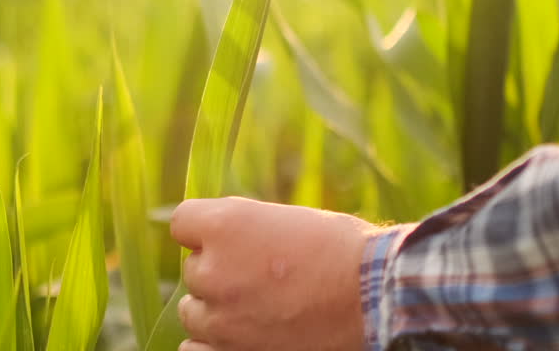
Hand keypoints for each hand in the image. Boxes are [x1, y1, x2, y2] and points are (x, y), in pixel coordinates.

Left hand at [169, 197, 377, 350]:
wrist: (376, 298)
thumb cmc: (343, 251)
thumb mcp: (287, 219)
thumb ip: (244, 229)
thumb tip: (220, 239)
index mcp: (225, 225)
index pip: (182, 223)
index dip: (205, 230)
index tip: (228, 238)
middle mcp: (213, 270)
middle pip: (192, 270)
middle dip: (220, 272)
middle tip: (261, 276)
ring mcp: (221, 319)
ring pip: (193, 311)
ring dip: (217, 309)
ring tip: (259, 307)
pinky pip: (193, 350)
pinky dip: (211, 344)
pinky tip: (239, 336)